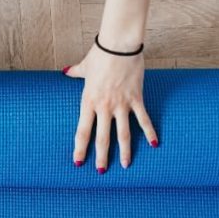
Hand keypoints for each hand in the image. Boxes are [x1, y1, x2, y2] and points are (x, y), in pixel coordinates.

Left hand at [64, 44, 157, 171]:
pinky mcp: (136, 99)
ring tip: (126, 166)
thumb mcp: (84, 66)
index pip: (82, 131)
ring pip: (123, 134)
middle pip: (102, 138)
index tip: (78, 161)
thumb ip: (75, 73)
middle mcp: (104, 107)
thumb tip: (64, 72)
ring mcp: (121, 104)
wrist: (119, 45)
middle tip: (101, 172)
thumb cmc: (100, 55)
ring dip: (125, 152)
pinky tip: (154, 145)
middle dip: (101, 157)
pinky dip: (150, 133)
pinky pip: (144, 120)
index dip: (80, 148)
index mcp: (88, 101)